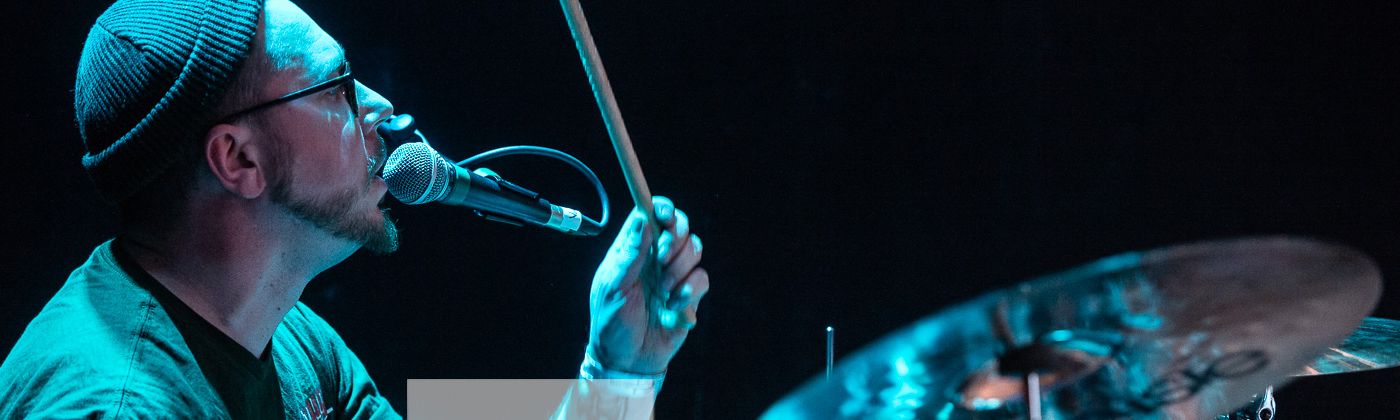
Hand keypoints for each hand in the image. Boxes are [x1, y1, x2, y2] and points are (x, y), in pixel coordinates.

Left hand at [588, 196, 709, 374]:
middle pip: (680, 226)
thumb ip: (629, 253)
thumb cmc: (611, 322)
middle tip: (660, 260)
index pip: (651, 214)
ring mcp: (674, 274)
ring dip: (679, 271)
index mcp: (633, 249)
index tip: (665, 216)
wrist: (627, 359)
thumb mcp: (613, 287)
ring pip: (695, 250)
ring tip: (663, 292)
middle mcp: (655, 257)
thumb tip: (640, 219)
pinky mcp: (689, 294)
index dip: (663, 208)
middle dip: (675, 240)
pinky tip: (672, 307)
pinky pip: (702, 278)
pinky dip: (689, 292)